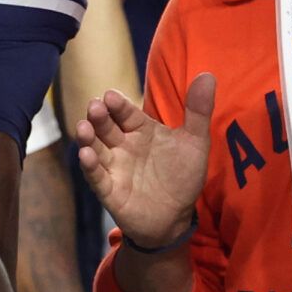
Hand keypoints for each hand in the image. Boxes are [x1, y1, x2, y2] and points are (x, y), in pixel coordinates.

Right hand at [77, 74, 216, 248]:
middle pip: (106, 127)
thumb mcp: (195, 143)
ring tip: (83, 127)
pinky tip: (85, 155)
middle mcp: (123, 146)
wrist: (176, 216)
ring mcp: (115, 167)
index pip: (126, 112)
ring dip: (88, 138)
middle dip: (98, 116)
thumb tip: (208, 75)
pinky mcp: (110, 191)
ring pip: (96, 148)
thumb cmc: (182, 176)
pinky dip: (90, 167)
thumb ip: (198, 111)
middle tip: (94, 106)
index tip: (110, 95)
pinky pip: (97, 177)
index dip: (118, 104)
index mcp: (141, 130)